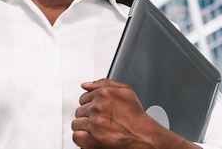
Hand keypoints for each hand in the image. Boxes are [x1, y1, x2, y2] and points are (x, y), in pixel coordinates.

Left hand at [71, 79, 198, 148]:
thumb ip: (104, 83)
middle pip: (79, 111)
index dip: (91, 106)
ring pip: (76, 124)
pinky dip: (82, 139)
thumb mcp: (125, 91)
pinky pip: (76, 137)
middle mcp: (98, 107)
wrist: (145, 137)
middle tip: (101, 122)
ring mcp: (95, 124)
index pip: (83, 98)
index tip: (99, 112)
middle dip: (88, 116)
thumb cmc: (136, 117)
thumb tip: (85, 85)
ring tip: (98, 130)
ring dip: (85, 128)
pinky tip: (92, 137)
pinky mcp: (94, 139)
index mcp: (104, 94)